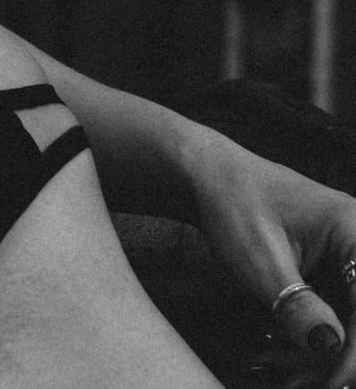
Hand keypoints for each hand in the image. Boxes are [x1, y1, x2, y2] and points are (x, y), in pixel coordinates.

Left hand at [186, 131, 355, 385]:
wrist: (207, 179)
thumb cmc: (233, 205)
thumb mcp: (261, 259)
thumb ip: (296, 304)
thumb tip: (329, 346)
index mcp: (352, 232)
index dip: (353, 350)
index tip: (331, 379)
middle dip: (336, 356)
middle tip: (299, 381)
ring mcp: (345, 262)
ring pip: (347, 324)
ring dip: (321, 355)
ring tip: (286, 375)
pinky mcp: (329, 275)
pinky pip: (331, 317)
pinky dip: (310, 341)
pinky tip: (285, 358)